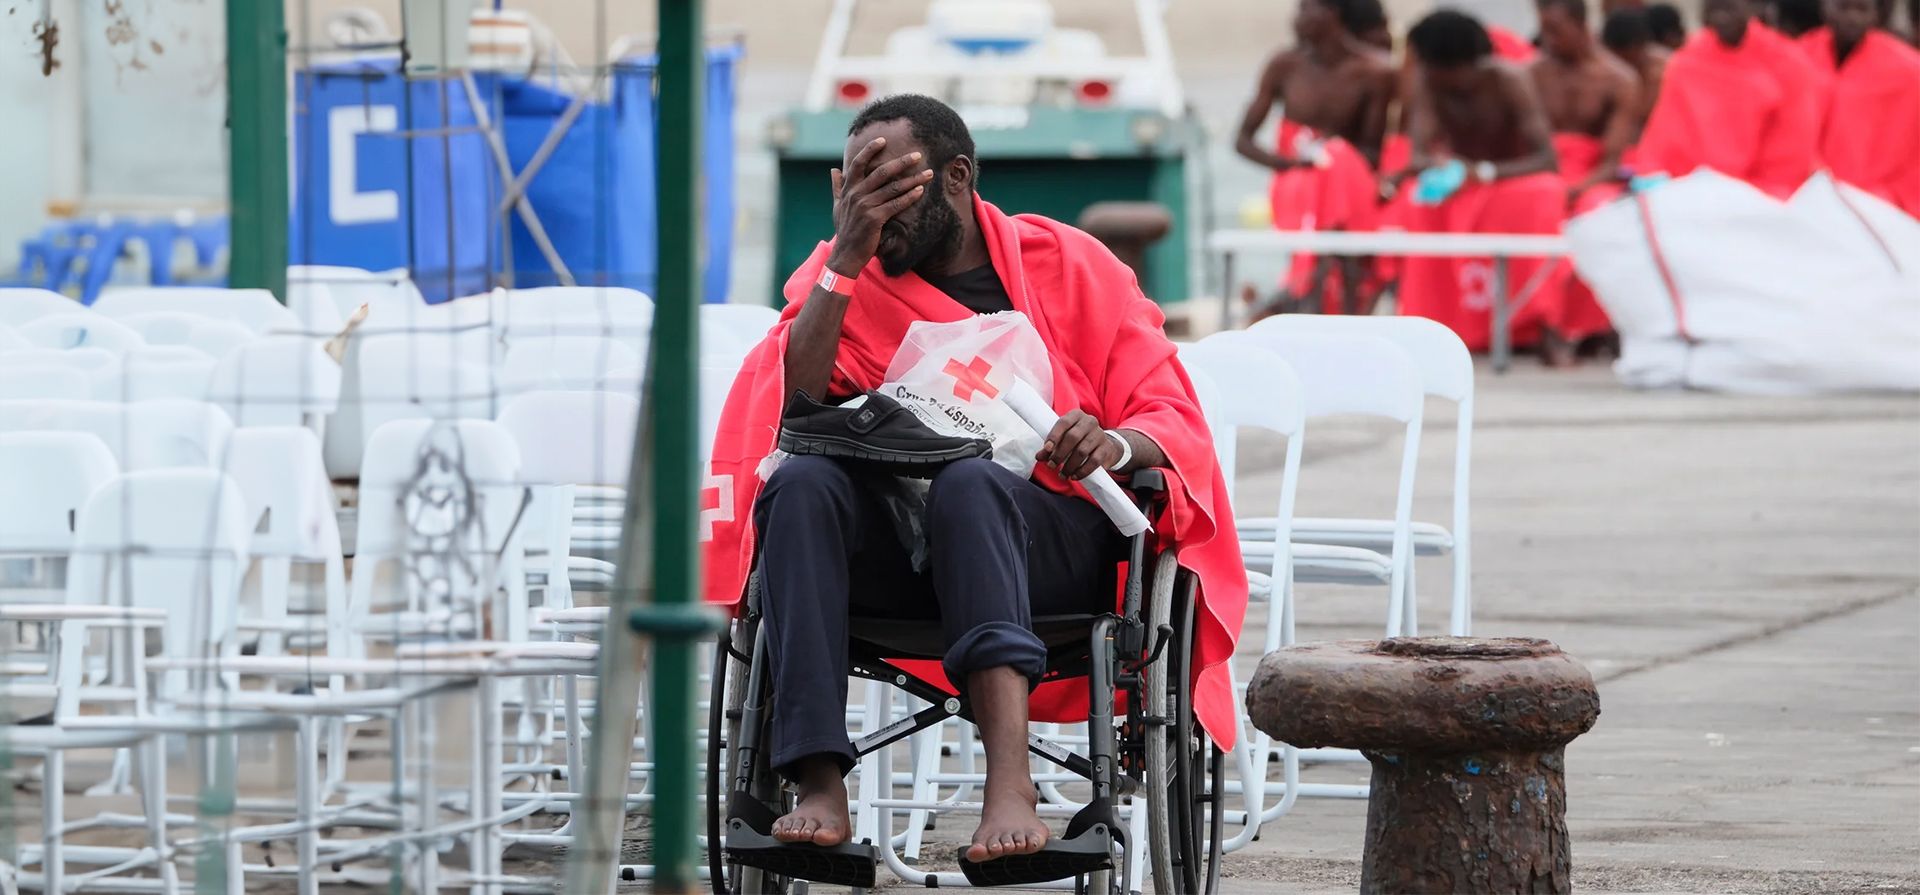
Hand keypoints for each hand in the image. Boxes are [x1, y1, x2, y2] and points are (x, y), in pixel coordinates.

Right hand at [825, 137, 934, 276]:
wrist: (846, 255)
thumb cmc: (845, 230)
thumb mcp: (837, 206)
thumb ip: (837, 187)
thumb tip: (834, 170)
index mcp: (848, 189)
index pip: (857, 164)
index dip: (869, 150)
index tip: (883, 140)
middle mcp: (856, 194)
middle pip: (882, 171)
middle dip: (902, 162)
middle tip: (917, 155)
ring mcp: (865, 206)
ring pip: (893, 187)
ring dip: (913, 179)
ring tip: (928, 173)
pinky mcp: (875, 219)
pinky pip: (896, 204)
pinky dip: (909, 197)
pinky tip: (921, 191)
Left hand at [1035, 410, 1122, 480]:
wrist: (1105, 445)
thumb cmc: (1079, 440)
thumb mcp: (1064, 440)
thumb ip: (1050, 448)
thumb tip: (1039, 456)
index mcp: (1076, 415)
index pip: (1063, 422)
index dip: (1054, 436)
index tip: (1047, 449)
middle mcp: (1089, 422)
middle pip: (1072, 437)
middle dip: (1060, 454)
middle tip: (1051, 465)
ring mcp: (1100, 434)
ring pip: (1082, 451)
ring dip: (1069, 465)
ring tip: (1062, 474)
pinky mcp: (1107, 448)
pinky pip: (1094, 461)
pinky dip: (1082, 471)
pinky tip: (1074, 476)